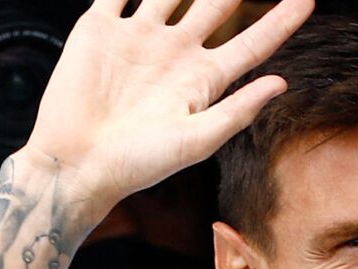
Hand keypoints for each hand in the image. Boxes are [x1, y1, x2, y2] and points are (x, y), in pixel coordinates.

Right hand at [19, 0, 312, 204]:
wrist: (75, 164)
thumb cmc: (137, 164)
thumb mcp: (197, 141)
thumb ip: (238, 111)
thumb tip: (282, 83)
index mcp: (202, 81)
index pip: (252, 43)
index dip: (281, 20)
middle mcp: (174, 53)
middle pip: (216, 6)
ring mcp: (138, 38)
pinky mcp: (100, 29)